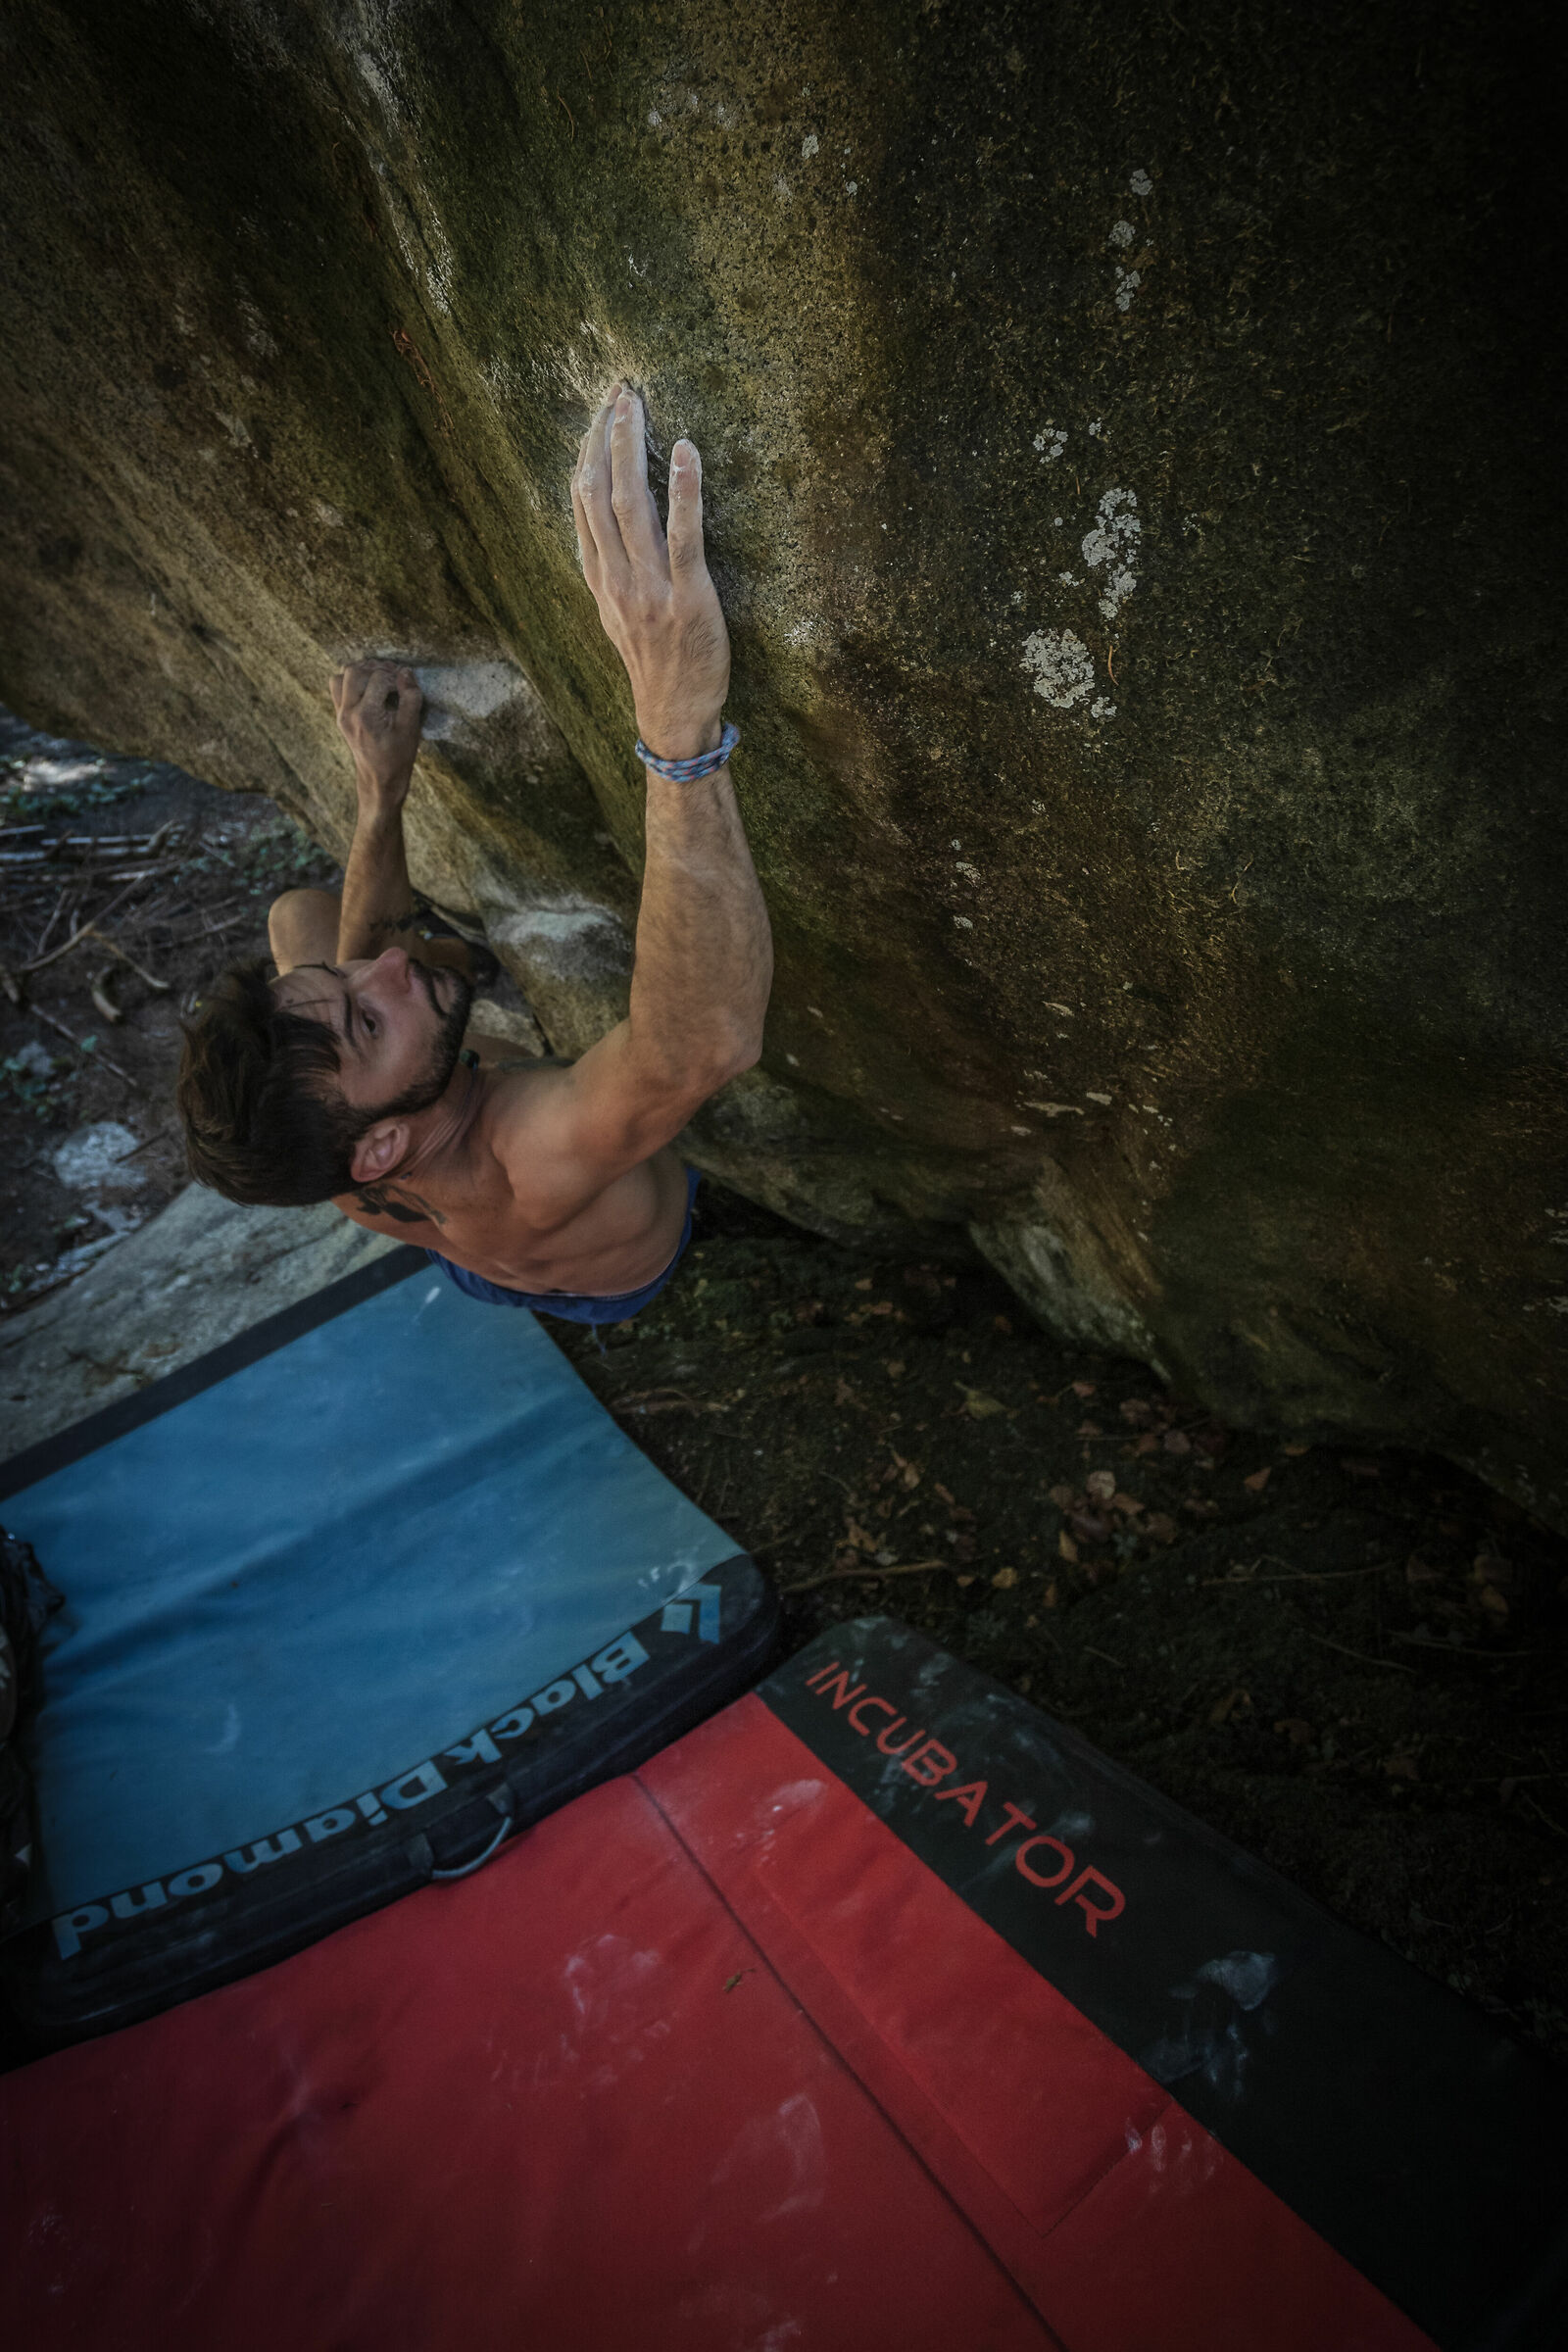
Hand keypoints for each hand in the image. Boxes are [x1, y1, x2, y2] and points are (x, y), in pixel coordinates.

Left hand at [332, 661, 422, 805]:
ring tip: (379, 678)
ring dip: (361, 672)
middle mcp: (347, 713)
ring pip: (341, 676)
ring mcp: (340, 714)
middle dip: (376, 668)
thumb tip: (406, 672)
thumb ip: (410, 697)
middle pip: (354, 671)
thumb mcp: (411, 728)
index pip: (378, 678)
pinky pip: (337, 687)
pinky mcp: (339, 716)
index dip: (395, 675)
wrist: (379, 781)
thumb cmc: (398, 757)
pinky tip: (369, 688)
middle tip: (393, 675)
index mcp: (366, 715)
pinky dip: (351, 681)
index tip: (406, 684)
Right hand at [571, 386, 730, 760]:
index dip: (589, 452)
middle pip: (599, 492)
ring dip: (632, 448)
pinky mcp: (688, 597)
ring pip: (631, 504)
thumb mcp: (619, 615)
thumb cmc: (656, 664)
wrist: (675, 715)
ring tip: (636, 405)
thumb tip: (607, 526)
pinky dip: (684, 490)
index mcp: (600, 579)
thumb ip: (611, 569)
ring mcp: (650, 588)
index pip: (582, 502)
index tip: (600, 413)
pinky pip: (683, 536)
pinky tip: (685, 450)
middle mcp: (617, 578)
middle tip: (620, 391)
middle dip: (606, 436)